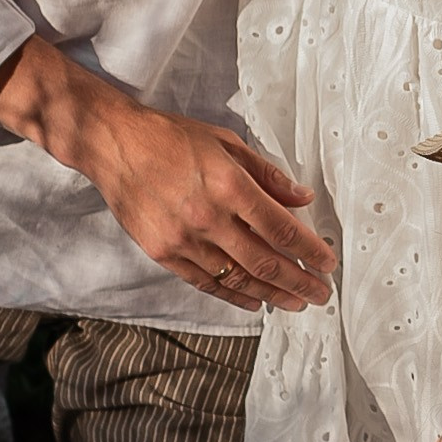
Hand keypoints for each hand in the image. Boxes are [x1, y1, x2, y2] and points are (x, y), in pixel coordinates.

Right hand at [0, 38, 335, 312]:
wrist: (114, 145)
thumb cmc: (170, 138)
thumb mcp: (226, 142)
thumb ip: (267, 174)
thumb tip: (301, 198)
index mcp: (230, 185)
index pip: (282, 228)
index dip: (310, 250)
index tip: (328, 263)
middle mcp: (209, 217)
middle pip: (265, 261)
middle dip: (299, 282)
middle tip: (320, 294)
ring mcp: (184, 239)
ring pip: (238, 277)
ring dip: (271, 294)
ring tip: (295, 303)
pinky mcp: (163, 252)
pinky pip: (206, 282)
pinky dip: (233, 294)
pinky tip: (254, 301)